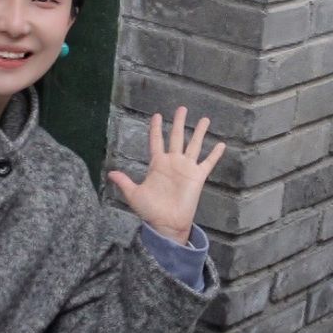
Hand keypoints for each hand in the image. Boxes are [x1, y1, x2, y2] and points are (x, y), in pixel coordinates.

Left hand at [107, 106, 224, 244]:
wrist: (167, 224)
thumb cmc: (150, 210)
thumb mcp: (134, 195)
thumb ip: (125, 182)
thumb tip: (110, 173)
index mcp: (157, 164)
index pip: (157, 141)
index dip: (156, 128)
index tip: (157, 115)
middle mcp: (173, 162)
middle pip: (176, 137)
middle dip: (179, 122)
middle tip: (182, 108)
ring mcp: (186, 168)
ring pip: (194, 145)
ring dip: (199, 132)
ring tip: (205, 119)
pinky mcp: (198, 177)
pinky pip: (208, 163)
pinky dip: (215, 154)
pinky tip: (221, 144)